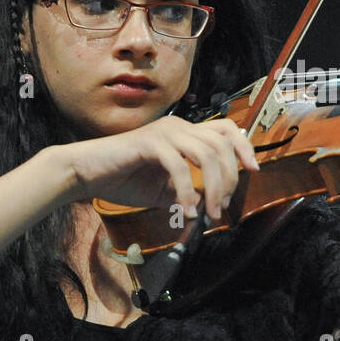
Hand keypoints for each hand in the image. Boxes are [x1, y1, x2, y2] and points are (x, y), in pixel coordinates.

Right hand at [62, 115, 259, 220]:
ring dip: (213, 187)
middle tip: (221, 208)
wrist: (86, 174)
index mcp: (184, 132)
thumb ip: (188, 192)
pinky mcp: (149, 143)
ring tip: (207, 214)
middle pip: (222, 144)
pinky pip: (179, 166)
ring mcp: (164, 132)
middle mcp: (178, 126)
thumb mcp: (164, 190)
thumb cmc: (122, 179)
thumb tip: (209, 206)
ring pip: (206, 154)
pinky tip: (186, 210)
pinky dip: (186, 191)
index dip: (244, 146)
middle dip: (229, 178)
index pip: (225, 129)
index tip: (253, 171)